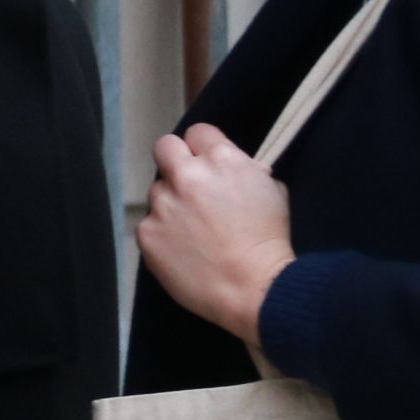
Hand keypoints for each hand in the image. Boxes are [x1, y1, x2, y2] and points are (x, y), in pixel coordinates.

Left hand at [136, 123, 293, 349]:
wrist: (254, 287)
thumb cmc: (270, 242)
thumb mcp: (272, 192)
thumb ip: (247, 171)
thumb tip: (236, 167)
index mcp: (221, 159)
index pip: (197, 132)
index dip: (202, 148)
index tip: (206, 163)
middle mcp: (187, 176)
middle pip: (164, 147)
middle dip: (175, 161)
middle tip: (188, 185)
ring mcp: (164, 205)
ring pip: (157, 191)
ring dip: (171, 203)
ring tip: (192, 230)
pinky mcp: (148, 233)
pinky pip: (149, 225)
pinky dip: (162, 235)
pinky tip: (182, 251)